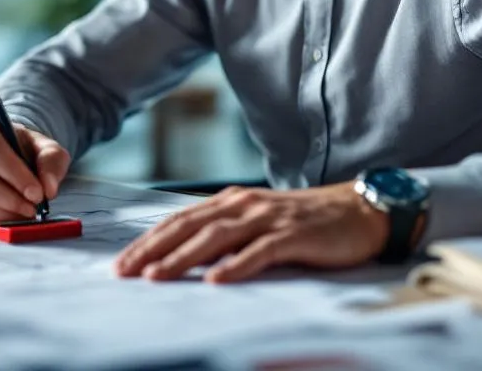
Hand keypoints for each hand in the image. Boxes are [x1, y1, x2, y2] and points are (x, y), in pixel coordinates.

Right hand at [0, 104, 70, 229]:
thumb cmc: (18, 146)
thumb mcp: (42, 144)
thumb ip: (51, 160)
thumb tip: (48, 188)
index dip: (15, 174)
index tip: (37, 193)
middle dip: (10, 200)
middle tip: (33, 208)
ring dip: (2, 214)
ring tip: (23, 212)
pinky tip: (6, 215)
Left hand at [114, 183, 387, 283]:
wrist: (358, 211)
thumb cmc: (305, 221)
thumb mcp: (258, 222)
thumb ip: (226, 235)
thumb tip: (186, 257)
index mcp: (231, 202)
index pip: (179, 221)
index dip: (148, 241)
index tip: (122, 263)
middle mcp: (244, 205)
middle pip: (189, 226)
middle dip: (153, 250)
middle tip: (125, 272)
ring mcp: (268, 218)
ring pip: (216, 237)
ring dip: (182, 257)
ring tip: (156, 276)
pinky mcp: (294, 235)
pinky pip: (259, 251)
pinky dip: (235, 265)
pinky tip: (216, 279)